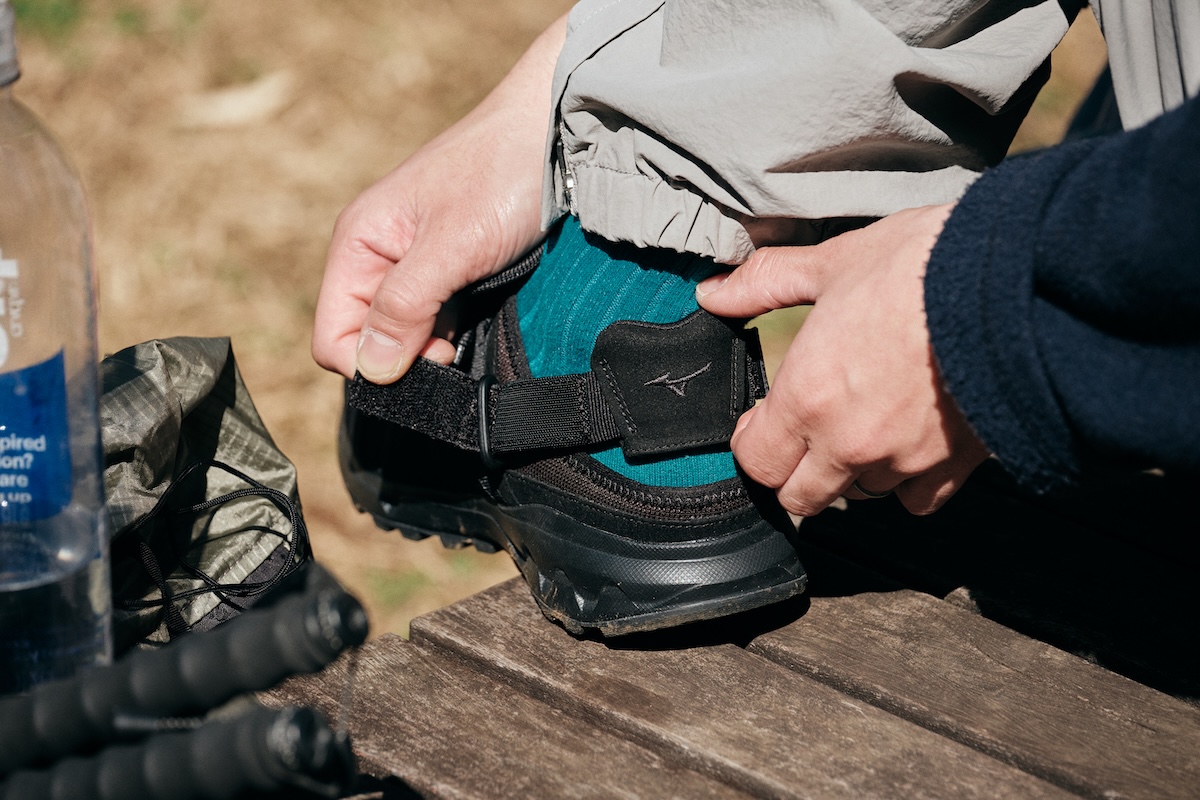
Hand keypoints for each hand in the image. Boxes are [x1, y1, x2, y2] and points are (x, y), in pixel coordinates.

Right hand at [312, 15, 566, 381]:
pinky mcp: (447, 273)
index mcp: (357, 245)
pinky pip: (435, 322)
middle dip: (408, 357)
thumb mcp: (451, 247)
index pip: (332, 338)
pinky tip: (482, 310)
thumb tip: (371, 370)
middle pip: (368, 342)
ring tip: (473, 316)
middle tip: (455, 341)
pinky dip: (456, 330)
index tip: (428, 354)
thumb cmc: (499, 176)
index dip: (372, 364)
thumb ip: (404, 307)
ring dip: (436, 345)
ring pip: (405, 337)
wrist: (553, 133)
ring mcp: (412, 267)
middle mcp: (376, 258)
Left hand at [696, 204, 989, 515]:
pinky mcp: (955, 466)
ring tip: (866, 424)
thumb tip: (715, 292)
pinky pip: (918, 500)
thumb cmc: (924, 267)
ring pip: (861, 494)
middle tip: (807, 432)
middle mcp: (850, 442)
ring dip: (853, 470)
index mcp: (808, 397)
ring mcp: (904, 459)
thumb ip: (766, 284)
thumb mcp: (834, 262)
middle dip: (794, 470)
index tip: (763, 422)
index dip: (754, 443)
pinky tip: (912, 444)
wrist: (1019, 280)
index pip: (757, 462)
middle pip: (800, 496)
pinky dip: (910, 482)